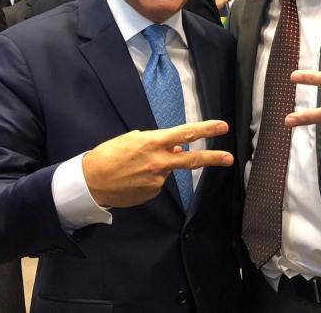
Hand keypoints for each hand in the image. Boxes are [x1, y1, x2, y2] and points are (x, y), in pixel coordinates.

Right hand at [82, 120, 232, 207]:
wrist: (91, 182)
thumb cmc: (108, 155)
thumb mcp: (131, 139)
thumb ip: (156, 142)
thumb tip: (177, 148)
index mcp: (153, 142)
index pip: (186, 133)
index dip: (206, 129)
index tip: (222, 127)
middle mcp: (159, 162)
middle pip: (193, 160)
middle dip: (214, 158)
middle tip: (229, 158)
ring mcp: (157, 180)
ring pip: (167, 171)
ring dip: (157, 168)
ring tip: (133, 168)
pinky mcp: (152, 193)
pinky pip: (156, 183)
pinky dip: (148, 180)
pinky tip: (132, 179)